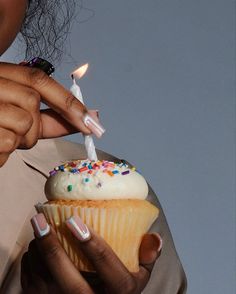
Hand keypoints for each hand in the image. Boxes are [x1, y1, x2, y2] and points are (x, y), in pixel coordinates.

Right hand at [0, 62, 104, 165]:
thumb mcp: (18, 113)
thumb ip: (51, 115)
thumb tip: (90, 116)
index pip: (39, 80)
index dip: (68, 102)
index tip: (92, 123)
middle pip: (31, 104)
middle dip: (33, 127)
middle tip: (17, 135)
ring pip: (21, 125)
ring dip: (18, 140)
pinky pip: (5, 145)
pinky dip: (2, 154)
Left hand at [21, 213, 161, 293]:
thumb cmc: (119, 290)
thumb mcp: (140, 276)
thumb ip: (148, 257)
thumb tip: (155, 236)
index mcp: (119, 293)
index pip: (108, 269)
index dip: (92, 245)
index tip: (74, 221)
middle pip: (69, 282)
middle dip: (52, 248)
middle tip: (41, 220)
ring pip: (45, 282)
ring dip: (38, 252)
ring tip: (37, 226)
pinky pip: (32, 285)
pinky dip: (31, 262)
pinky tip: (35, 245)